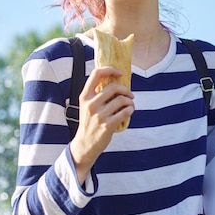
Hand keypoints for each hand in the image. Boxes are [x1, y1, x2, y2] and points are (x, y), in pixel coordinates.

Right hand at [69, 66, 133, 182]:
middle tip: (130, 95)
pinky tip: (129, 112)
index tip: (120, 73)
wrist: (85, 144)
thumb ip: (97, 93)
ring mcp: (98, 115)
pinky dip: (130, 110)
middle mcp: (90, 104)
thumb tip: (115, 79)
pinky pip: (125, 112)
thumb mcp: (87, 105)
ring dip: (130, 101)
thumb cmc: (89, 122)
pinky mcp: (107, 125)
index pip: (96, 74)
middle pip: (113, 87)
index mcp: (84, 96)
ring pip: (121, 100)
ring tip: (130, 105)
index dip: (110, 70)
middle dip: (125, 90)